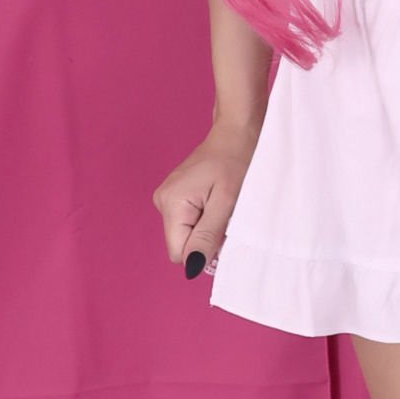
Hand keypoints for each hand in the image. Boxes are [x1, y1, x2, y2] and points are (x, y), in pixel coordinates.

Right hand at [151, 120, 259, 278]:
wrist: (237, 132)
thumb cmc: (236, 160)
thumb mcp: (227, 202)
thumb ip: (208, 235)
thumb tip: (192, 266)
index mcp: (171, 203)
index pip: (179, 253)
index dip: (203, 251)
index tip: (223, 230)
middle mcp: (162, 201)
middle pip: (182, 244)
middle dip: (206, 238)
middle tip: (226, 214)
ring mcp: (167, 198)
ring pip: (186, 234)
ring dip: (208, 228)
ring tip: (222, 203)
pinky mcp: (175, 196)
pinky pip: (188, 221)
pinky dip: (206, 218)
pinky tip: (216, 199)